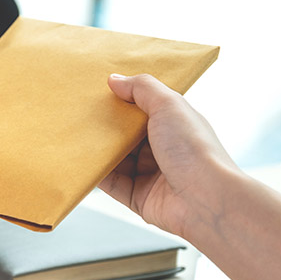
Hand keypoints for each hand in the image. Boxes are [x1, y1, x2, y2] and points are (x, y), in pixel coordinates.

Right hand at [100, 74, 280, 279]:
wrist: (205, 199)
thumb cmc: (194, 150)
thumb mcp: (169, 105)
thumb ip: (142, 88)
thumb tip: (115, 80)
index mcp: (173, 125)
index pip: (142, 110)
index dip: (122, 102)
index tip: (98, 94)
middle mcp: (162, 149)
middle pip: (125, 135)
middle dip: (105, 127)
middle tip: (80, 115)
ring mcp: (149, 174)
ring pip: (115, 159)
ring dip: (97, 150)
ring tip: (74, 137)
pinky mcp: (137, 197)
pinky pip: (110, 183)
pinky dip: (95, 174)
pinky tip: (81, 164)